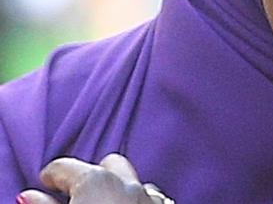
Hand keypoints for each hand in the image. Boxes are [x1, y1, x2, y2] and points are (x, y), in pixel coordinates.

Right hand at [18, 154, 165, 203]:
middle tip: (77, 195)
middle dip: (93, 174)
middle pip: (107, 164)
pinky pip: (152, 197)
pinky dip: (139, 200)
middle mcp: (129, 181)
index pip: (65, 165)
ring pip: (133, 180)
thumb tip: (29, 194)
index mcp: (98, 180)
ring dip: (119, 188)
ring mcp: (152, 197)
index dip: (50, 176)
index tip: (44, 185)